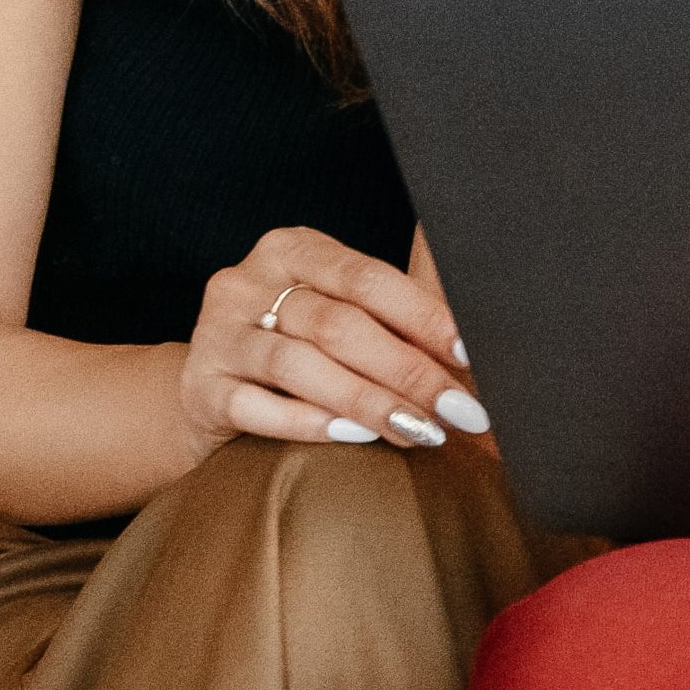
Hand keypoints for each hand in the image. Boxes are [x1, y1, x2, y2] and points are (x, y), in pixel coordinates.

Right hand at [181, 226, 488, 451]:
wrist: (213, 394)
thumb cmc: (303, 348)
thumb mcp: (344, 313)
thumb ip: (402, 309)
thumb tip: (491, 321)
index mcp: (292, 249)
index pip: (366, 278)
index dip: (423, 315)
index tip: (471, 353)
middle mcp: (246, 282)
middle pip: (337, 324)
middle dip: (409, 371)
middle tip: (461, 410)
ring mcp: (216, 335)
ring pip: (299, 367)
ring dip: (368, 402)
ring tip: (420, 431)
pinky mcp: (199, 390)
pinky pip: (256, 408)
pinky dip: (311, 424)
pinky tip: (356, 439)